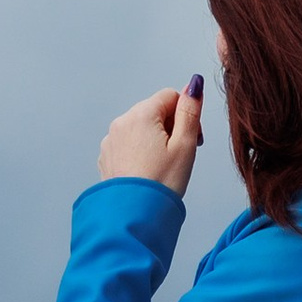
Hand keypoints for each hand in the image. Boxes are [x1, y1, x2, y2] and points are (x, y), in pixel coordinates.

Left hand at [98, 76, 204, 193]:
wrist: (134, 215)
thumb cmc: (161, 184)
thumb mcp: (185, 144)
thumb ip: (190, 110)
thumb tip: (193, 85)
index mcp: (141, 115)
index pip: (171, 96)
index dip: (186, 115)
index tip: (191, 139)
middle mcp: (122, 122)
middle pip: (155, 111)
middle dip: (171, 128)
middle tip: (179, 155)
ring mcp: (111, 139)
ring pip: (142, 127)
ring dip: (156, 140)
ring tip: (163, 166)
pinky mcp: (107, 156)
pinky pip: (129, 144)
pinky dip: (140, 152)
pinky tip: (148, 171)